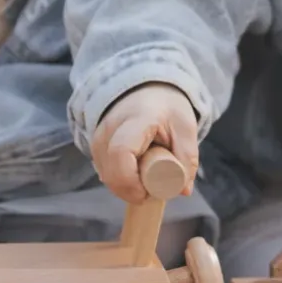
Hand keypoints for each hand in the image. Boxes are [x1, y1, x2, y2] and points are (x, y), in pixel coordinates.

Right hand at [91, 83, 198, 203]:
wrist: (145, 89)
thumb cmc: (166, 108)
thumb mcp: (184, 127)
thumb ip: (187, 158)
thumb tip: (184, 190)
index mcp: (135, 119)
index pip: (121, 153)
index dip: (131, 181)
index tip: (148, 193)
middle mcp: (109, 128)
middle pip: (110, 171)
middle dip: (130, 191)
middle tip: (151, 192)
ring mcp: (98, 137)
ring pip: (105, 175)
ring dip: (124, 186)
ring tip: (145, 177)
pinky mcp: (94, 147)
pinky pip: (103, 172)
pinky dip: (119, 180)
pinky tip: (134, 173)